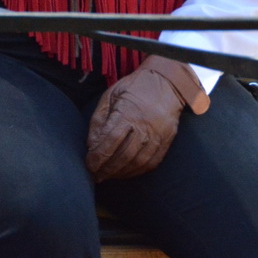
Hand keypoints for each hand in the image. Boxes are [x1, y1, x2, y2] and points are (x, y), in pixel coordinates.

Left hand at [84, 55, 210, 182]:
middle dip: (107, 169)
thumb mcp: (111, 95)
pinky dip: (137, 171)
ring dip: (121, 173)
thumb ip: (99, 120)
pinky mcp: (167, 141)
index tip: (89, 164)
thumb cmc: (134, 87)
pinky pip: (151, 163)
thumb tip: (91, 145)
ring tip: (108, 176)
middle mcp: (145, 126)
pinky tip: (125, 172)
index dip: (98, 156)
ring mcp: (158, 135)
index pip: (110, 140)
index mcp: (128, 112)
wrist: (168, 82)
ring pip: (138, 162)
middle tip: (96, 175)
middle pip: (124, 155)